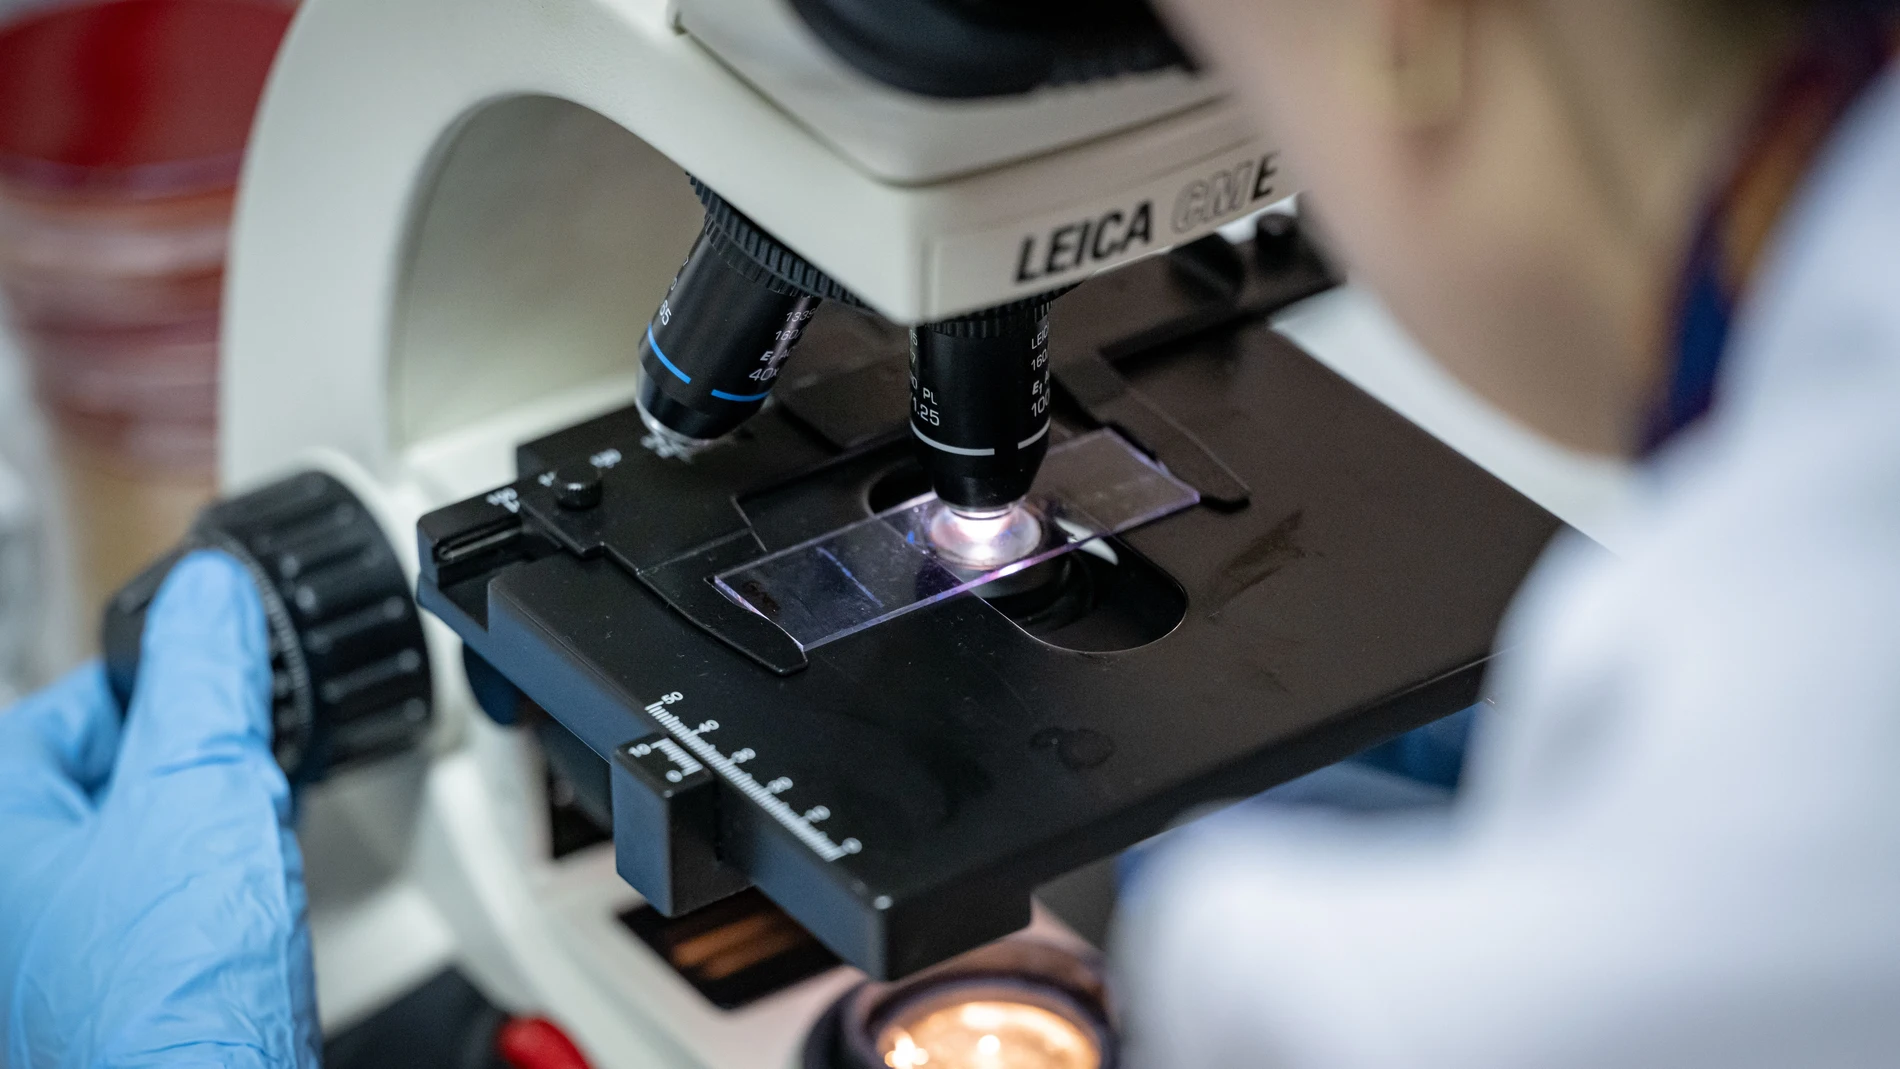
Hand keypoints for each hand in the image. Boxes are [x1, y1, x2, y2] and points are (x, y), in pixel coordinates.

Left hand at [0, 552, 318, 1067]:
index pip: (75, 705)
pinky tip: (235, 932)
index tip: (227, 697)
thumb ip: (205, 674)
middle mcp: (4, 900)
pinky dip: (204, 914)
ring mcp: (41, 960)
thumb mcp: (201, 785)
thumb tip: (207, 594)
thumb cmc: (166, 994)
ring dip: (205, 846)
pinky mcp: (98, 1005)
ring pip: (139, 854)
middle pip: (110, 780)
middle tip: (240, 800)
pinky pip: (156, 922)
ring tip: (241, 873)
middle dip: (192, 775)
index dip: (168, 692)